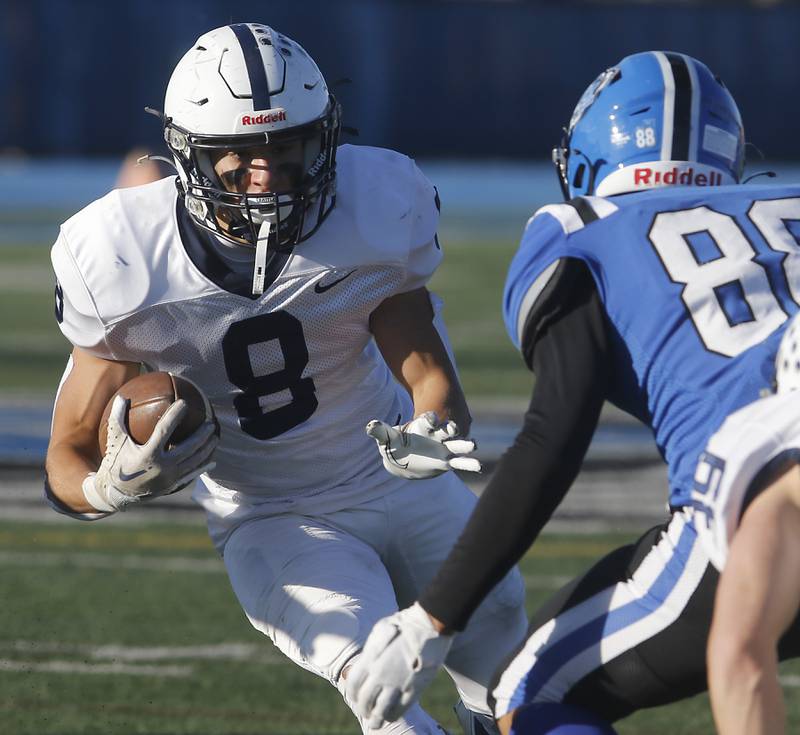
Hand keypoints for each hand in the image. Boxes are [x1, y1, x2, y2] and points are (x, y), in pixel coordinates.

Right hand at [83, 395, 217, 511]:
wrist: (116, 493)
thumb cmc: (116, 463)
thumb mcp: (115, 441)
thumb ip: (118, 419)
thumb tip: (122, 396)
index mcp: (148, 454)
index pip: (165, 430)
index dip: (175, 415)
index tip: (184, 403)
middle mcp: (162, 467)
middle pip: (189, 448)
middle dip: (202, 435)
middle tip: (210, 423)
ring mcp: (169, 478)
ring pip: (195, 462)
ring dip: (207, 449)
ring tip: (215, 437)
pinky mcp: (173, 485)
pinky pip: (192, 475)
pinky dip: (203, 467)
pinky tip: (213, 461)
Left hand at [346, 603, 452, 729]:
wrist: (429, 624)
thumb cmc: (403, 624)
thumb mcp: (380, 631)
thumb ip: (371, 650)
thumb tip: (365, 663)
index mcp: (370, 658)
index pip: (353, 685)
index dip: (352, 694)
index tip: (355, 698)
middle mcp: (381, 674)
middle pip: (365, 700)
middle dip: (363, 708)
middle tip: (365, 712)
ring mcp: (397, 683)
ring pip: (381, 710)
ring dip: (376, 719)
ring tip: (375, 722)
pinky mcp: (414, 688)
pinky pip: (400, 709)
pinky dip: (393, 715)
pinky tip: (390, 716)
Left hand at [366, 411, 480, 479]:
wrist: (403, 459)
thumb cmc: (395, 444)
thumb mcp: (387, 438)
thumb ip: (381, 431)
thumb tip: (370, 425)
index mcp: (422, 427)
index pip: (428, 420)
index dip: (429, 418)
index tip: (431, 417)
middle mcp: (435, 436)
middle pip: (445, 430)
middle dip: (450, 428)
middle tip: (453, 427)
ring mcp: (442, 449)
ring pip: (456, 445)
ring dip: (464, 445)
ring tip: (474, 445)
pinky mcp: (445, 462)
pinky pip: (459, 463)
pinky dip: (468, 464)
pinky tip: (479, 467)